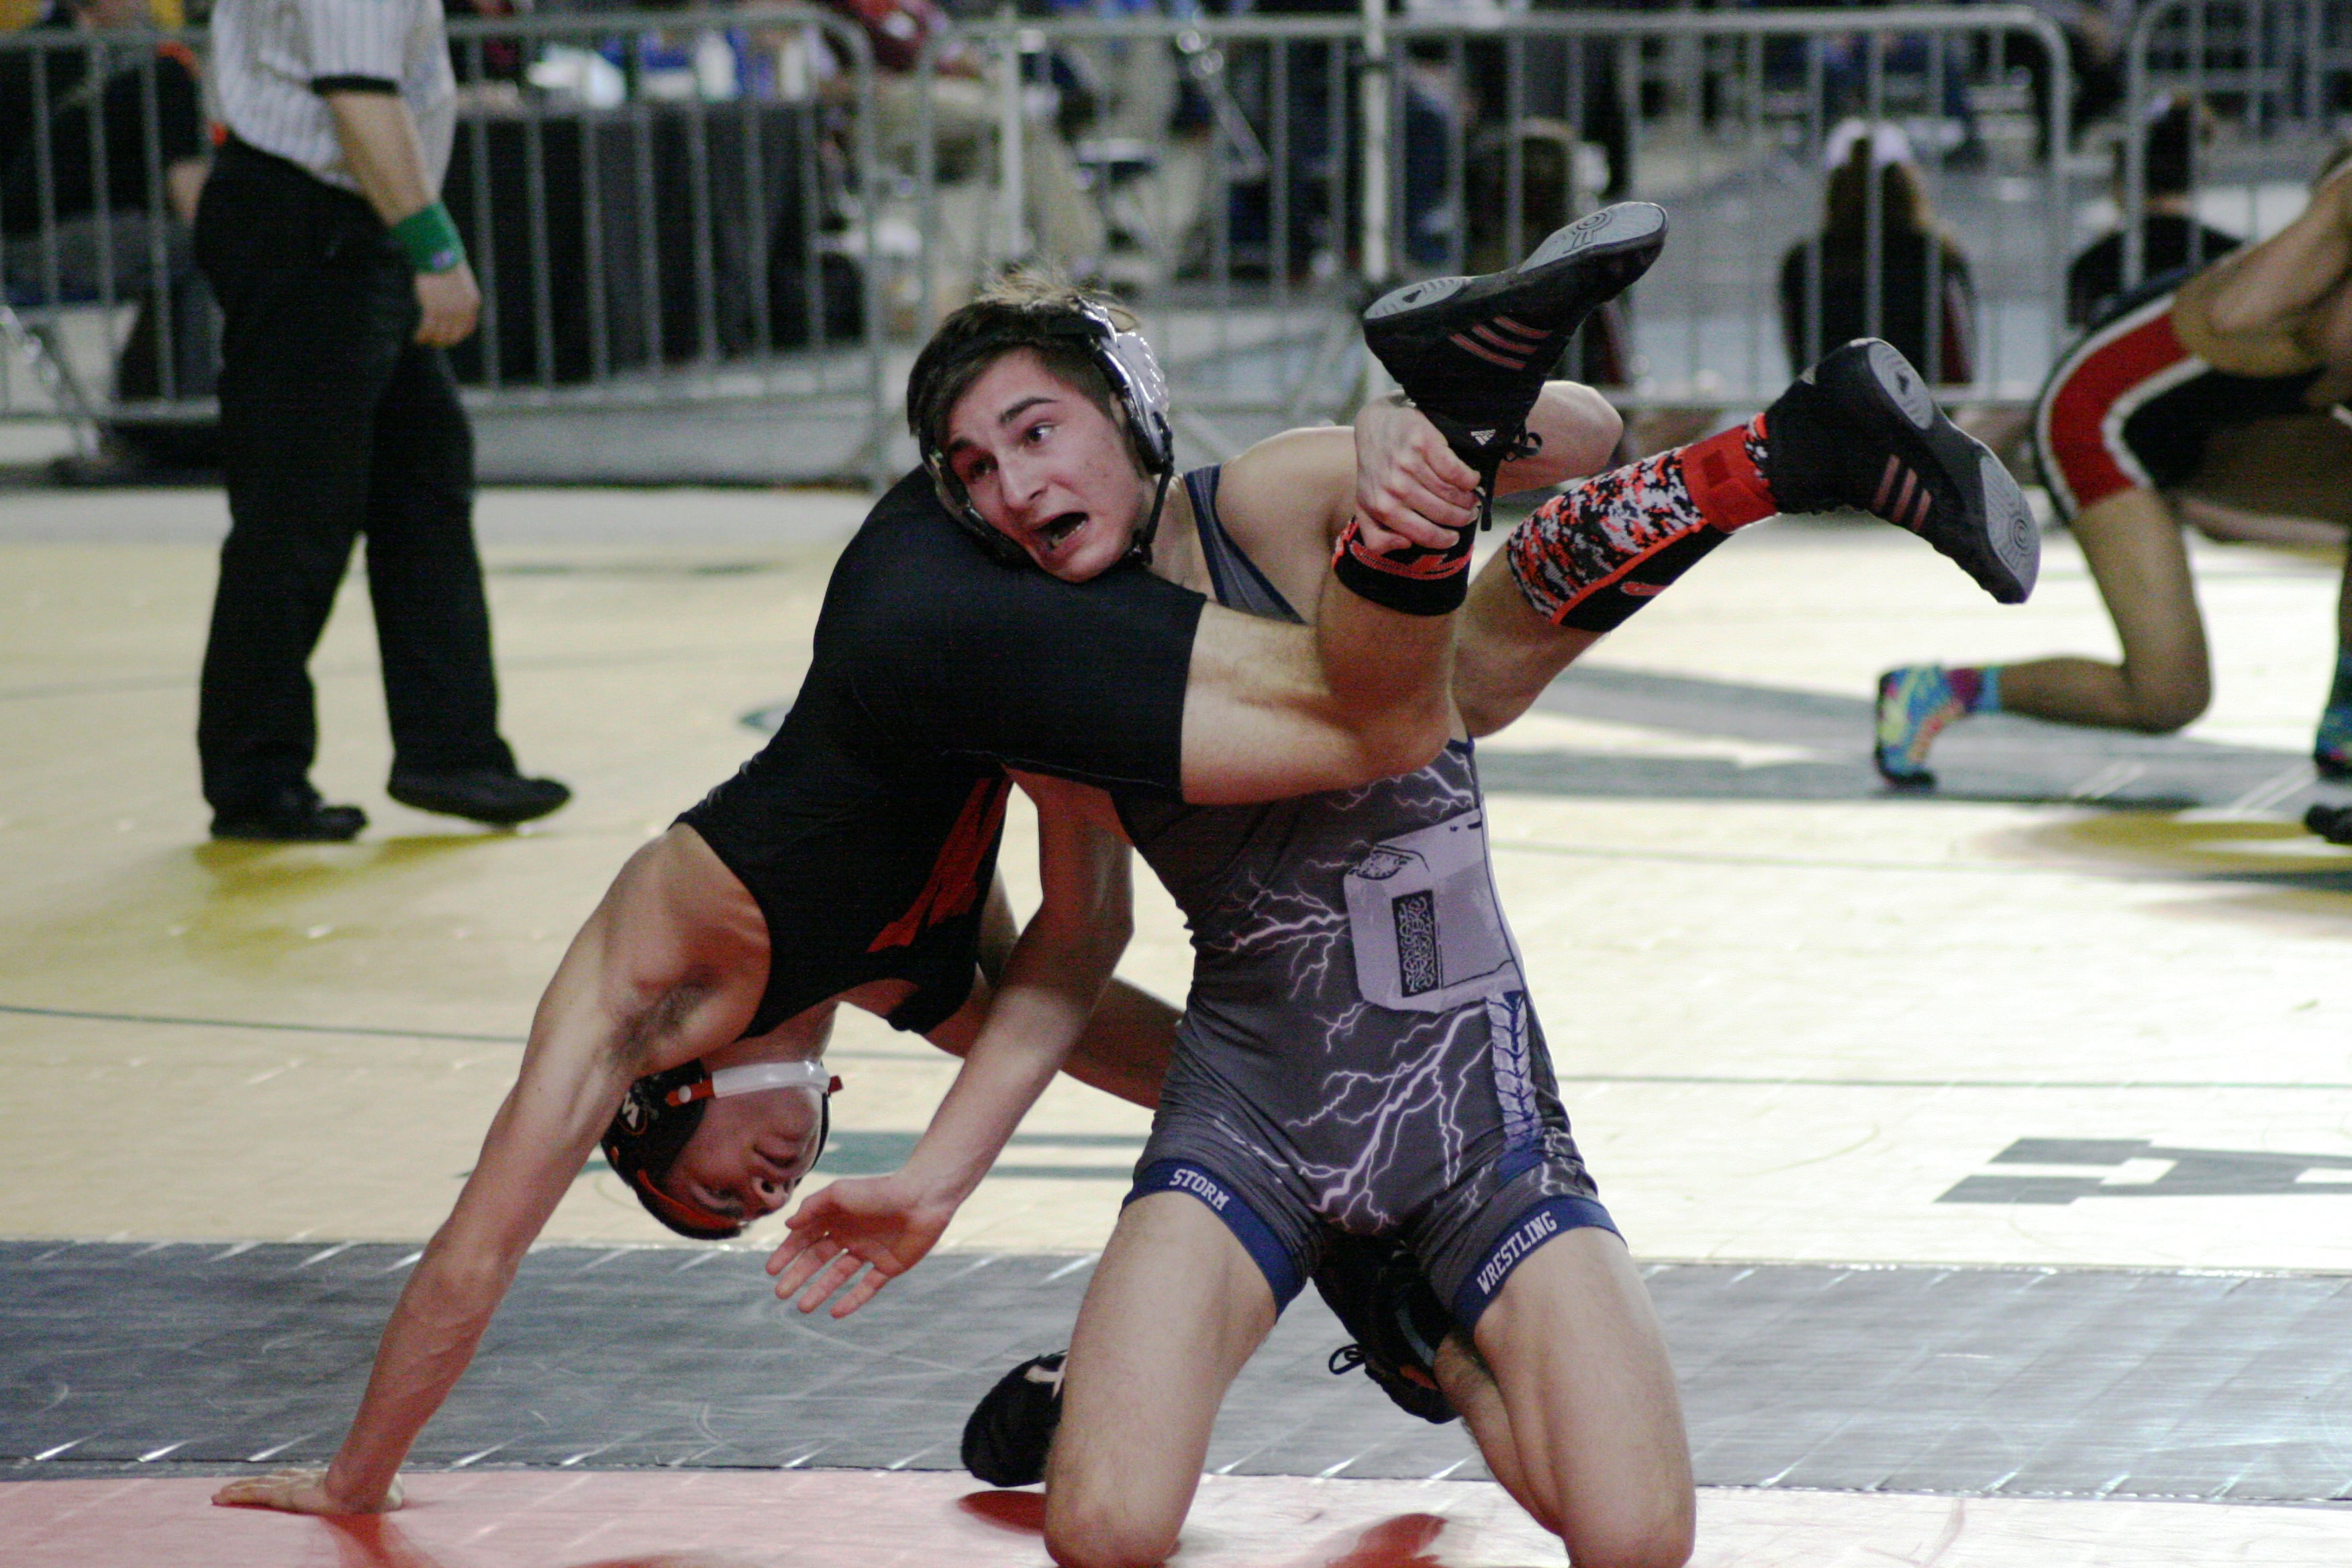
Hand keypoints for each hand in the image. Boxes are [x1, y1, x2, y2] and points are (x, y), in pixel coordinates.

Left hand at [211, 1467, 402, 1514]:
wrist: (365, 1489)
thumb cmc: (378, 1496)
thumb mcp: (387, 1498)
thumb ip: (386, 1495)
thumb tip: (402, 1498)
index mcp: (327, 1483)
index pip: (301, 1480)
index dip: (286, 1479)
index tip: (277, 1480)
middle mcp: (306, 1481)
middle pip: (275, 1480)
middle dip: (258, 1483)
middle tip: (240, 1486)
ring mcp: (292, 1487)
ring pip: (259, 1487)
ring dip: (239, 1490)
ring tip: (219, 1494)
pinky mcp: (282, 1494)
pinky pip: (253, 1495)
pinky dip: (235, 1496)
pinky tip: (218, 1498)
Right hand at [413, 264, 480, 347]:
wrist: (439, 252)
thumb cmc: (447, 261)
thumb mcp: (460, 280)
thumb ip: (459, 295)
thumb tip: (450, 302)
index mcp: (472, 303)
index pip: (467, 329)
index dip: (457, 336)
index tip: (448, 338)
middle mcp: (462, 310)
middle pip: (453, 335)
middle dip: (442, 342)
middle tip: (433, 342)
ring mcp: (448, 311)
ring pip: (439, 335)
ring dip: (430, 340)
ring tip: (422, 341)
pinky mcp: (432, 309)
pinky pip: (427, 329)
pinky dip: (421, 336)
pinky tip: (416, 338)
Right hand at [765, 1171, 957, 1317]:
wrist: (921, 1198)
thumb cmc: (878, 1190)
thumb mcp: (839, 1193)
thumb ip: (811, 1207)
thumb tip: (788, 1226)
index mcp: (837, 1217)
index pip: (806, 1238)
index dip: (788, 1253)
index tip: (771, 1270)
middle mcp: (851, 1235)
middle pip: (818, 1259)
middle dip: (798, 1276)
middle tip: (780, 1294)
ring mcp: (869, 1252)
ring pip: (839, 1276)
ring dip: (820, 1291)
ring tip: (802, 1307)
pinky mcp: (889, 1266)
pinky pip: (867, 1287)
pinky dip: (852, 1300)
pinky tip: (835, 1312)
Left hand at [1353, 395, 1478, 553]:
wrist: (1375, 426)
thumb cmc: (1376, 470)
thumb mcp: (1366, 507)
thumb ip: (1377, 536)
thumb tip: (1405, 545)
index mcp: (1381, 508)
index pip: (1423, 534)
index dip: (1443, 540)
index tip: (1453, 538)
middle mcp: (1394, 487)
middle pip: (1443, 513)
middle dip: (1461, 519)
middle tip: (1468, 515)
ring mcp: (1409, 464)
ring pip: (1452, 493)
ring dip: (1467, 500)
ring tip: (1471, 500)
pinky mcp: (1424, 444)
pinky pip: (1456, 471)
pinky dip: (1469, 479)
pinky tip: (1471, 480)